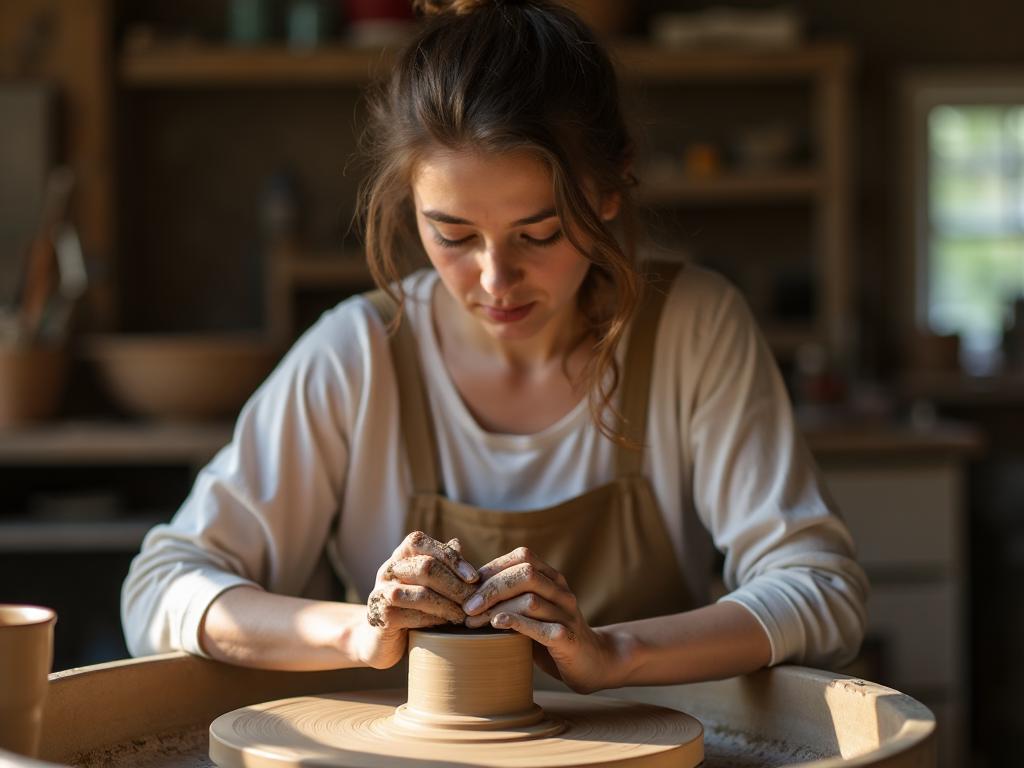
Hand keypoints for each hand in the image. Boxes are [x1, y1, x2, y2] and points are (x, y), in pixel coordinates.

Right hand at [356, 531, 478, 668]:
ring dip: (449, 605)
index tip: (473, 577)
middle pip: (426, 567)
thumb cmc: (408, 605)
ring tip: (464, 615)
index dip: (450, 557)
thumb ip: (439, 564)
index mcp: (399, 556)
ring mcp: (381, 593)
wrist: (378, 639)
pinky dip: (436, 620)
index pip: (421, 542)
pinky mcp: (381, 617)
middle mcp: (387, 570)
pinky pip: (415, 616)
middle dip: (455, 585)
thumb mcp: (422, 582)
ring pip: (422, 594)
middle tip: (474, 601)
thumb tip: (457, 544)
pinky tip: (448, 624)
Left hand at [461, 547, 620, 692]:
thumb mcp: (531, 611)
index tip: (467, 586)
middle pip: (525, 574)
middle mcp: (562, 592)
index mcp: (553, 578)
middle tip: (466, 607)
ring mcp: (567, 615)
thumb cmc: (550, 636)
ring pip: (530, 600)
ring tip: (473, 623)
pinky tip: (497, 625)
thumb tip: (467, 587)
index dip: (493, 567)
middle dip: (491, 588)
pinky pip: (542, 628)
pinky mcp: (568, 639)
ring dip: (496, 608)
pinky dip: (517, 624)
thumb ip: (509, 597)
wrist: (593, 662)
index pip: (522, 557)